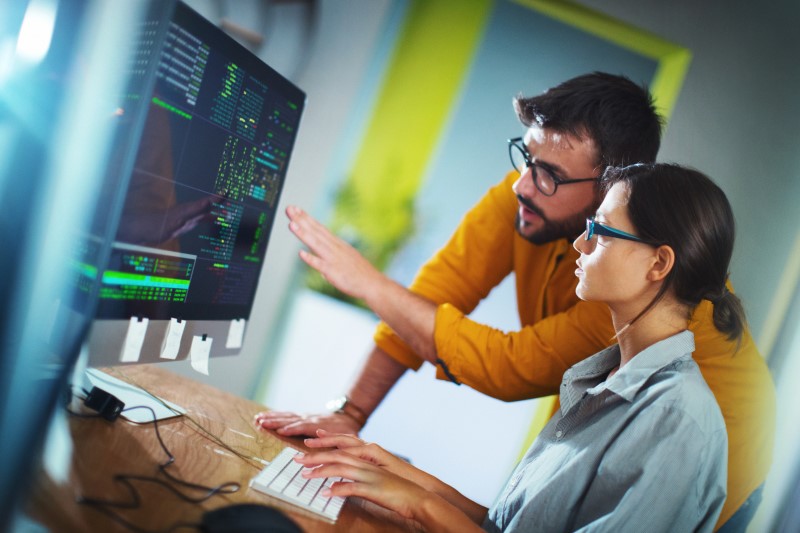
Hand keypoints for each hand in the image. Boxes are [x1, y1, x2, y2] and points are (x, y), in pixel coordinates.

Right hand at [253, 411, 361, 436]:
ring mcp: (305, 416)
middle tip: (261, 422)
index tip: (280, 431)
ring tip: (258, 418)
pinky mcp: (303, 416)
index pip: (303, 426)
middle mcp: (310, 419)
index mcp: (319, 425)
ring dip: (272, 417)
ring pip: (287, 416)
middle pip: (291, 419)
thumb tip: (329, 452)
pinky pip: (288, 415)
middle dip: (275, 421)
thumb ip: (337, 443)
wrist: (348, 416)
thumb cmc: (347, 430)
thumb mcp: (346, 438)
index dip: (292, 429)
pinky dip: (276, 415)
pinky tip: (266, 415)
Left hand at [286, 205, 384, 300]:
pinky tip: (301, 253)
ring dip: (304, 234)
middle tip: (289, 209)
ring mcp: (334, 259)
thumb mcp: (345, 256)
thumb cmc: (359, 272)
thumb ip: (330, 254)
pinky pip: (320, 265)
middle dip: (301, 220)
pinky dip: (311, 259)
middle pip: (315, 231)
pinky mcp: (334, 272)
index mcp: (337, 244)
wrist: (373, 284)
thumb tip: (318, 256)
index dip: (306, 218)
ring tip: (292, 224)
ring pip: (316, 244)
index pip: (319, 228)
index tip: (295, 208)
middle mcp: (335, 248)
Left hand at [304, 430, 446, 493]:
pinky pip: (352, 488)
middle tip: (297, 458)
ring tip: (305, 474)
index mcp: (369, 457)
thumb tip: (342, 480)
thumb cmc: (398, 489)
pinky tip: (326, 493)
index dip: (325, 444)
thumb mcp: (376, 479)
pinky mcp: (373, 489)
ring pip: (341, 468)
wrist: (419, 496)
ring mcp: (370, 475)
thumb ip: (360, 476)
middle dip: (315, 456)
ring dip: (321, 471)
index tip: (309, 443)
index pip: (342, 447)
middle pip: (336, 456)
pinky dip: (338, 489)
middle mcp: (367, 463)